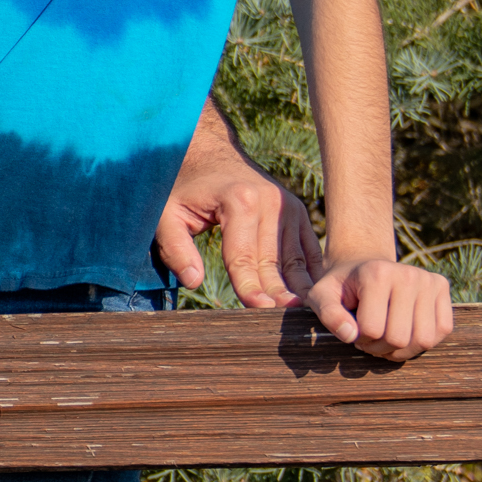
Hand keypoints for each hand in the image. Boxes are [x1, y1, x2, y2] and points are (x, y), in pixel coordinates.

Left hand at [153, 134, 316, 307]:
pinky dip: (310, 274)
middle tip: (284, 326)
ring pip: (295, 260)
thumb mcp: (167, 213)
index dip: (249, 288)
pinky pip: (307, 250)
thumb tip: (193, 281)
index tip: (259, 312)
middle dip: (277, 296)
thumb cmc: (184, 187)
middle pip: (273, 263)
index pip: (244, 257)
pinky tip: (315, 298)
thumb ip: (176, 247)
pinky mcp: (297, 212)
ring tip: (306, 319)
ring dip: (300, 290)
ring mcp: (289, 207)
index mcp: (240, 201)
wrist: (209, 154)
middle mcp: (271, 203)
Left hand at [308, 254, 455, 360]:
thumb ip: (328, 315)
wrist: (365, 266)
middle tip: (370, 337)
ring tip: (386, 338)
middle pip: (399, 338)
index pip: (371, 329)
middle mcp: (407, 273)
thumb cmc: (343, 287)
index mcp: (376, 273)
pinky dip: (423, 341)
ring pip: (424, 340)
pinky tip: (406, 333)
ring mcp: (428, 279)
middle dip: (379, 347)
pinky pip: (442, 331)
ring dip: (402, 349)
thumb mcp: (322, 296)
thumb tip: (349, 335)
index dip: (359, 339)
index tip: (353, 329)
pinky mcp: (442, 287)